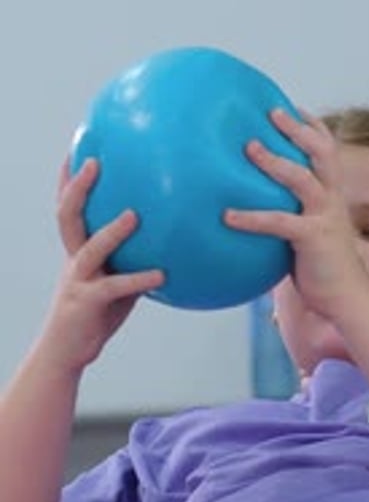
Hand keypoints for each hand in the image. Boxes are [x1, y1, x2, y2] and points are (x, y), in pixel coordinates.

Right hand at [39, 157, 164, 372]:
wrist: (66, 353)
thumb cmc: (95, 316)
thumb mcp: (116, 284)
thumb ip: (133, 262)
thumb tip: (169, 245)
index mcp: (77, 252)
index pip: (70, 208)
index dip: (70, 179)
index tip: (78, 149)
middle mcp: (73, 261)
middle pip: (67, 216)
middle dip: (77, 188)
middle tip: (93, 162)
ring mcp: (77, 282)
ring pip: (89, 248)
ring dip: (111, 231)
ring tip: (134, 216)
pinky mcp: (87, 304)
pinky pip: (115, 287)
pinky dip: (139, 279)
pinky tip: (162, 275)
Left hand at [224, 108, 366, 317]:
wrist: (349, 301)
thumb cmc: (325, 274)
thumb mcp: (309, 241)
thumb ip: (289, 224)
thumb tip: (255, 221)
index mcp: (333, 198)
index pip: (329, 153)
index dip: (314, 127)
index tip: (294, 108)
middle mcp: (332, 201)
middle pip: (321, 152)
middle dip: (298, 129)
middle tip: (272, 111)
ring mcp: (325, 217)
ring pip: (302, 178)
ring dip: (275, 160)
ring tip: (248, 148)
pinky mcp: (313, 238)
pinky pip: (278, 222)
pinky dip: (251, 217)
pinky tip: (227, 216)